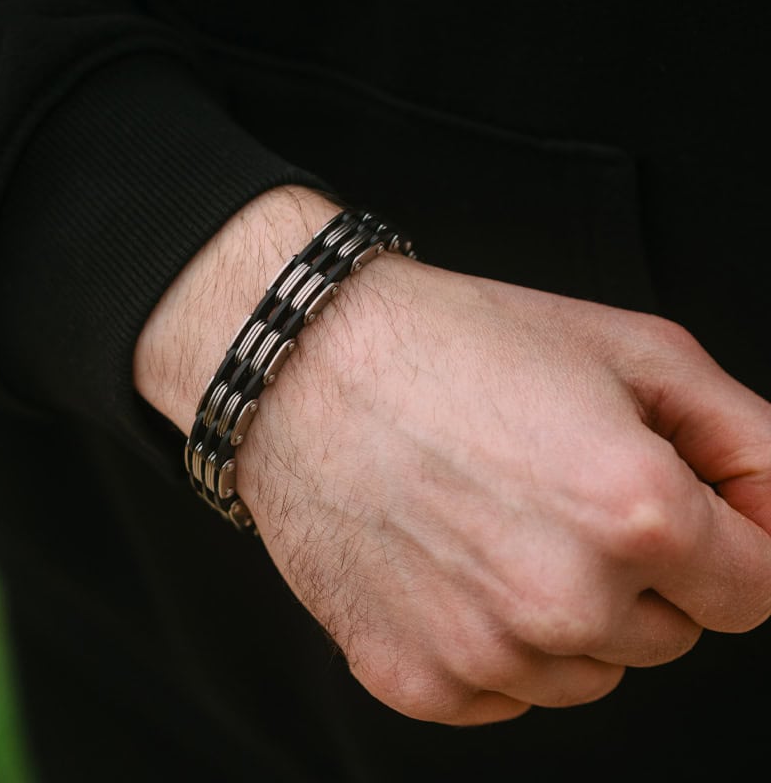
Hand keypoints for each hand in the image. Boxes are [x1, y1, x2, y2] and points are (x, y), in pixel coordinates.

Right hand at [136, 189, 770, 726]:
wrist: (310, 367)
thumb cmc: (456, 345)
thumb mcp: (630, 350)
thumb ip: (749, 439)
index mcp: (635, 515)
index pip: (760, 589)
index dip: (731, 541)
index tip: (684, 506)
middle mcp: (565, 603)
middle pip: (670, 634)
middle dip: (641, 571)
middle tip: (558, 487)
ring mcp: (484, 651)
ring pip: (586, 670)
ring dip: (566, 611)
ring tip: (497, 519)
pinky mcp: (417, 678)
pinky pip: (504, 691)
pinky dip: (494, 636)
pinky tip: (450, 559)